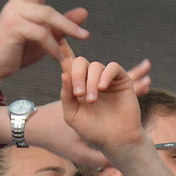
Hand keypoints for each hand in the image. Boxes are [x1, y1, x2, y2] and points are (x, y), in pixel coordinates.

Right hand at [0, 0, 89, 89]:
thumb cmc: (18, 51)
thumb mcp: (46, 38)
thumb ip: (62, 25)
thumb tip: (85, 11)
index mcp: (26, 0)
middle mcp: (19, 2)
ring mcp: (15, 14)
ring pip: (48, 15)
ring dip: (67, 27)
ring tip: (84, 37)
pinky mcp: (13, 29)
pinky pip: (41, 34)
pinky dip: (53, 46)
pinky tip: (61, 57)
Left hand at [24, 60, 148, 166]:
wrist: (115, 141)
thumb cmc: (93, 131)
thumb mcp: (72, 115)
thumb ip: (66, 95)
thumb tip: (64, 73)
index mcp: (77, 85)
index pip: (68, 63)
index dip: (62, 48)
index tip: (53, 34)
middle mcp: (91, 79)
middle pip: (80, 62)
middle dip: (77, 75)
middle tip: (79, 94)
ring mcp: (107, 78)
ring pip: (95, 65)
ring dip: (90, 82)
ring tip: (92, 100)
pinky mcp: (122, 80)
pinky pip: (112, 67)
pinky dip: (105, 75)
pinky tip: (101, 88)